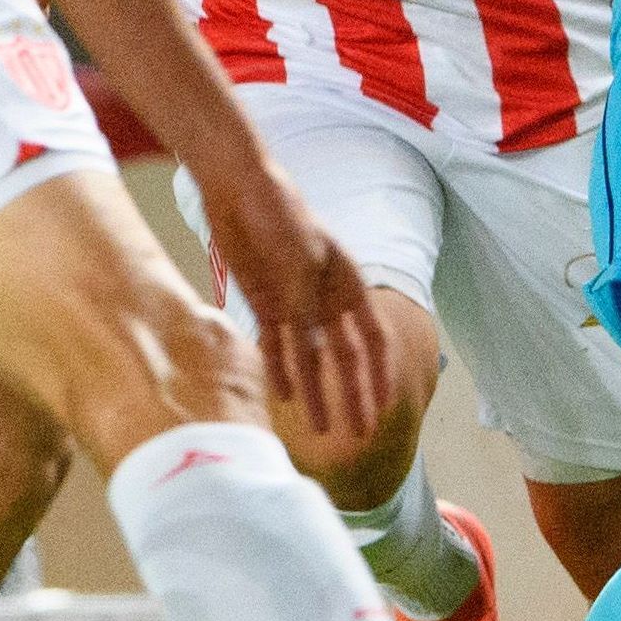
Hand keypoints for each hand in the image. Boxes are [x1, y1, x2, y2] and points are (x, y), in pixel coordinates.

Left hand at [193, 160, 388, 438]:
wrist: (239, 187)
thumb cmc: (279, 211)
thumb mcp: (300, 254)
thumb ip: (307, 300)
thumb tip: (316, 345)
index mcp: (349, 282)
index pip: (372, 339)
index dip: (378, 376)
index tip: (381, 408)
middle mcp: (327, 298)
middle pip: (345, 357)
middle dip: (353, 395)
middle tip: (359, 434)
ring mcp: (296, 302)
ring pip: (311, 358)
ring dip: (317, 393)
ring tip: (322, 429)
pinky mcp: (266, 302)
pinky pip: (276, 344)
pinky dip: (280, 369)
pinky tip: (284, 397)